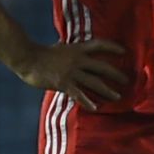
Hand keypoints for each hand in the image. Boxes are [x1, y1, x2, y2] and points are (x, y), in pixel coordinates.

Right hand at [10, 39, 126, 107]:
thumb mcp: (59, 47)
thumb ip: (69, 50)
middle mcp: (77, 59)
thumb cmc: (41, 54)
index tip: (124, 51)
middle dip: (115, 74)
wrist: (27, 58)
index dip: (112, 47)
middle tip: (126, 80)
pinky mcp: (63, 83)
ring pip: (94, 82)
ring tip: (117, 96)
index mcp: (76, 49)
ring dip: (107, 90)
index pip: (98, 45)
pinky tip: (94, 107)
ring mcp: (71, 72)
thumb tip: (72, 48)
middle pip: (101, 66)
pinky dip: (87, 101)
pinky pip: (78, 94)